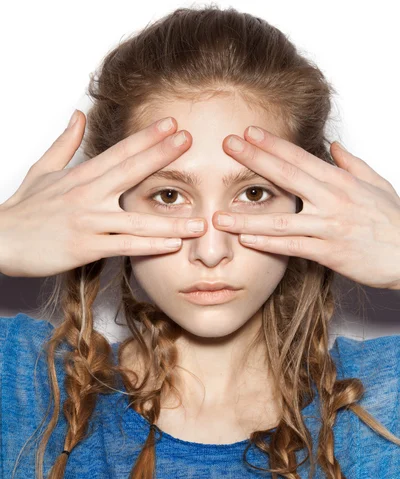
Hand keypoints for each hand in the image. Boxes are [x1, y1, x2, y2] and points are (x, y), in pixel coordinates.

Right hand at [0, 112, 203, 277]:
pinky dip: (149, 247)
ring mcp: (88, 221)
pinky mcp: (85, 247)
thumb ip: (65, 143)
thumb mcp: (43, 170)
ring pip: (136, 220)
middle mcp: (88, 195)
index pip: (120, 151)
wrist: (2, 239)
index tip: (171, 125)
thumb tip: (78, 116)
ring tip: (200, 220)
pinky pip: (124, 246)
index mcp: (82, 176)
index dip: (147, 138)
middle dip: (162, 156)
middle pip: (131, 171)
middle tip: (189, 143)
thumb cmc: (24, 209)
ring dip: (170, 221)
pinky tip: (172, 246)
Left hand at [213, 127, 399, 289]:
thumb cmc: (394, 221)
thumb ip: (352, 165)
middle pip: (286, 176)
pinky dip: (268, 244)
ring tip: (220, 215)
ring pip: (281, 220)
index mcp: (341, 181)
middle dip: (254, 160)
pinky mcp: (329, 253)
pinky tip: (246, 241)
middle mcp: (332, 200)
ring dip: (248, 217)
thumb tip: (334, 147)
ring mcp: (329, 227)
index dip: (272, 145)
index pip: (299, 157)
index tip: (248, 133)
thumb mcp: (377, 184)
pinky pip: (292, 248)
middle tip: (227, 147)